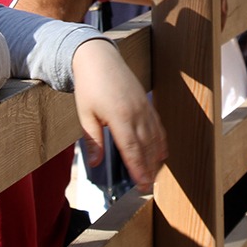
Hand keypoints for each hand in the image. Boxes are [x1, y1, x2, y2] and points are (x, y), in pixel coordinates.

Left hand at [72, 39, 166, 188]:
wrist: (99, 58)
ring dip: (155, 157)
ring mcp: (143, 107)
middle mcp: (135, 113)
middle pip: (145, 146)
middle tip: (147, 188)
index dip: (138, 168)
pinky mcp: (146, 102)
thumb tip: (93, 164)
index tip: (142, 184)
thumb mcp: (85, 114)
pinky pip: (157, 125)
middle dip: (148, 168)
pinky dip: (160, 141)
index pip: (131, 148)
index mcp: (119, 117)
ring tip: (155, 175)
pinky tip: (161, 153)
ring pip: (154, 137)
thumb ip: (92, 140)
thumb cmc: (89, 86)